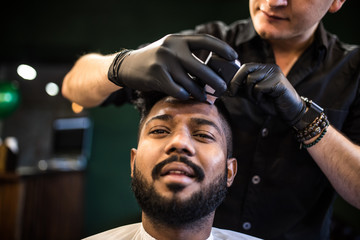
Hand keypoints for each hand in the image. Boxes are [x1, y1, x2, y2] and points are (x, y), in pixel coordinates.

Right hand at [108, 34, 237, 100]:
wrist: (127, 65)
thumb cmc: (154, 60)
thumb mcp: (170, 50)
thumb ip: (187, 55)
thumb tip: (211, 72)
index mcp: (179, 39)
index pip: (205, 40)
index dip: (222, 48)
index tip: (234, 57)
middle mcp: (172, 48)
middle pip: (201, 67)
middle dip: (215, 81)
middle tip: (222, 88)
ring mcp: (164, 61)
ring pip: (190, 83)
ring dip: (199, 92)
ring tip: (204, 96)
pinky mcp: (157, 76)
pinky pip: (178, 90)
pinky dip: (184, 95)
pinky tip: (185, 96)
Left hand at [229, 63, 305, 125]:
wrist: (290, 112)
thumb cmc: (272, 103)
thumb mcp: (253, 95)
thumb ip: (242, 90)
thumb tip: (227, 88)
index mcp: (264, 68)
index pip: (245, 67)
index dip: (234, 78)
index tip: (229, 90)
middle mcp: (270, 67)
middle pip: (246, 69)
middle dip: (236, 82)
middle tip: (233, 93)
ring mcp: (275, 73)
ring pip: (251, 79)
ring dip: (250, 93)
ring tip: (258, 98)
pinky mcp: (278, 81)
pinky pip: (259, 87)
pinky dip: (258, 96)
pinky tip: (266, 99)